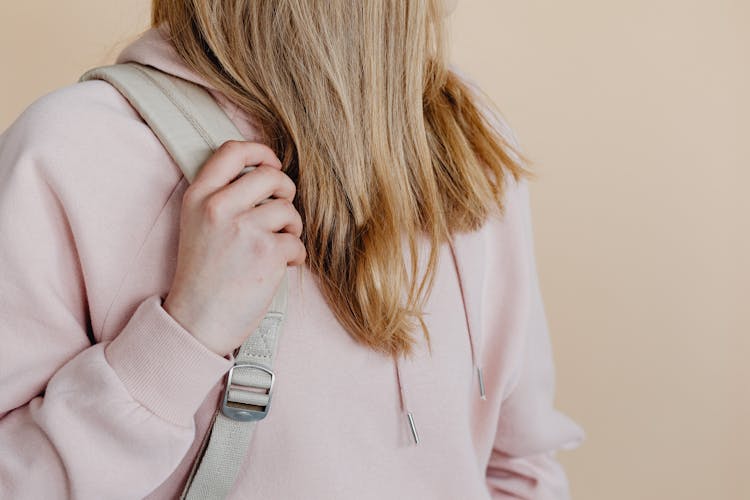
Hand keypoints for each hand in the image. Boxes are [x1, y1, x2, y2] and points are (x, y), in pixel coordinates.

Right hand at [162, 140, 305, 355]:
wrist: (197, 320)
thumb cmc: (203, 276)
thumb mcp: (197, 225)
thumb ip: (222, 198)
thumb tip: (265, 174)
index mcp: (198, 197)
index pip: (231, 150)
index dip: (259, 151)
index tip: (271, 163)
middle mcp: (218, 207)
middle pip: (270, 175)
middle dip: (285, 192)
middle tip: (282, 213)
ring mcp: (243, 228)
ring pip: (288, 210)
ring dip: (291, 229)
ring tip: (278, 247)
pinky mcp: (267, 252)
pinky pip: (297, 242)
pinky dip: (295, 257)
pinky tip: (280, 267)